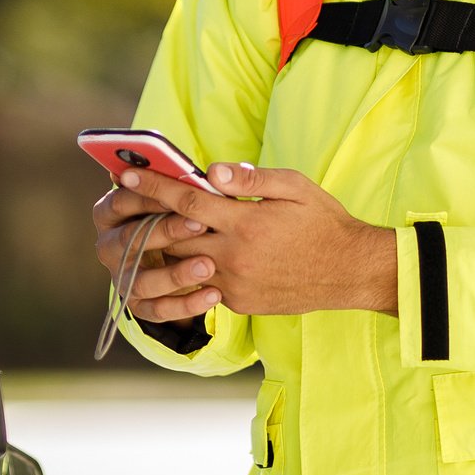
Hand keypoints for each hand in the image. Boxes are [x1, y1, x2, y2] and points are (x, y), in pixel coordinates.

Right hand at [93, 182, 218, 323]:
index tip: (178, 193)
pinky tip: (214, 294)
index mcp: (110, 213)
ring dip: (175, 274)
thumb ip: (180, 183)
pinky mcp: (138, 305)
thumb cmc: (176, 216)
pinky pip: (158, 310)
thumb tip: (201, 169)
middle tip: (201, 224)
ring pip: (143, 280)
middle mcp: (109, 246)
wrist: (180, 260)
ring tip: (208, 266)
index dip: (147, 196)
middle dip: (166, 231)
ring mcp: (121, 278)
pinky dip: (185, 305)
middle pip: (130, 238)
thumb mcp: (176, 197)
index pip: (120, 201)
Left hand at [105, 162, 397, 321]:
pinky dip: (190, 269)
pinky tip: (186, 254)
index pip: (186, 200)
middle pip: (174, 235)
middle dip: (147, 217)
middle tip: (125, 202)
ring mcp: (234, 284)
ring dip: (164, 246)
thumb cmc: (323, 222)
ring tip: (149, 228)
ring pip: (182, 264)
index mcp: (245, 223)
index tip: (125, 175)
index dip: (153, 186)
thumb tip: (213, 170)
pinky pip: (202, 285)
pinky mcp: (238, 303)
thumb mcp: (295, 187)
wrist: (349, 272)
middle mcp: (233, 256)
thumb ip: (252, 180)